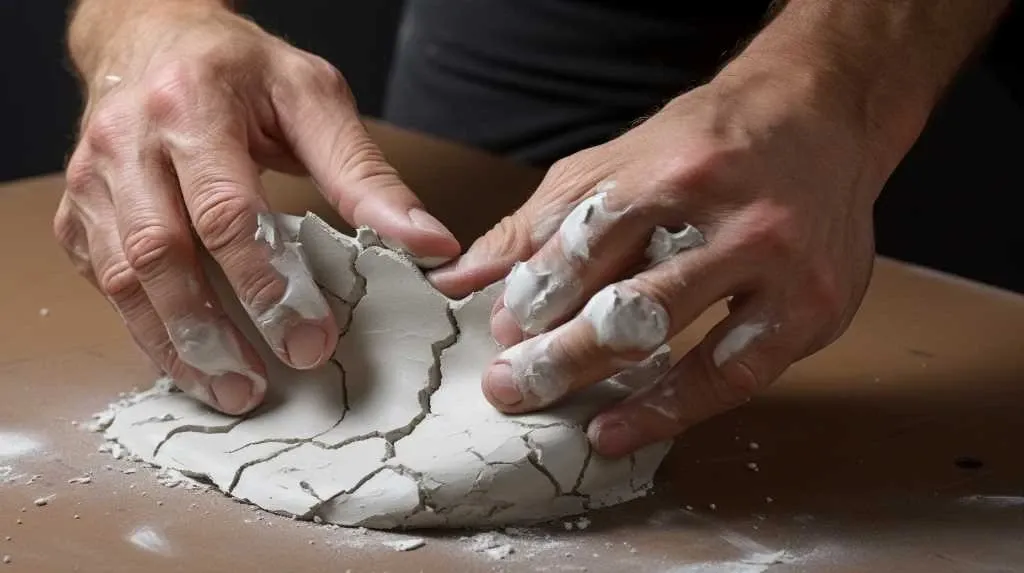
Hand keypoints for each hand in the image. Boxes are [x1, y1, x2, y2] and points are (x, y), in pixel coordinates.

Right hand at [55, 4, 459, 414]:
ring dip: (175, 345)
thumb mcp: (313, 99)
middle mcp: (129, 144)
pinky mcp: (80, 212)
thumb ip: (366, 176)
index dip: (267, 283)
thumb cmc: (237, 69)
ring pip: (124, 279)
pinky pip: (103, 282)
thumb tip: (428, 244)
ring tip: (227, 390)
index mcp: (193, 107)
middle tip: (257, 386)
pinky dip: (144, 329)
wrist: (150, 37)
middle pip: (163, 254)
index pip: (225, 211)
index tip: (311, 340)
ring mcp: (95, 181)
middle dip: (212, 331)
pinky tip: (186, 360)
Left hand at [430, 66, 885, 457]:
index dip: (539, 296)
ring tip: (578, 424)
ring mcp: (784, 268)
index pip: (590, 244)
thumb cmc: (708, 144)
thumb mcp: (616, 161)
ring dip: (624, 394)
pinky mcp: (816, 309)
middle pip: (635, 304)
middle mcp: (736, 218)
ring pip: (692, 346)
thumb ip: (541, 222)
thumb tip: (465, 278)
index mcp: (677, 171)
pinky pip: (740, 375)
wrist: (822, 118)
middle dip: (563, 356)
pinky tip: (632, 425)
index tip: (501, 335)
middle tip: (512, 390)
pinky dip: (681, 407)